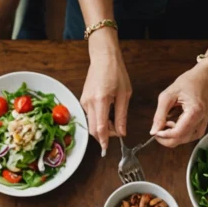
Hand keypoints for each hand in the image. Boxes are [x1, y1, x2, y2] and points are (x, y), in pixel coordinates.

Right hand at [80, 33, 131, 156]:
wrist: (103, 57)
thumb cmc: (116, 72)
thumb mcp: (124, 94)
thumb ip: (122, 115)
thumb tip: (121, 132)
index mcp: (101, 100)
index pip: (99, 127)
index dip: (103, 140)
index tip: (107, 148)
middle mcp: (89, 102)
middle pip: (92, 129)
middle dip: (103, 135)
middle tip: (116, 132)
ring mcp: (84, 101)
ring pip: (90, 123)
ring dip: (101, 127)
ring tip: (113, 120)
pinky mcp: (83, 99)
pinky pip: (89, 116)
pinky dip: (98, 120)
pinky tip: (107, 113)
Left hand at [150, 64, 207, 148]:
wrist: (202, 78)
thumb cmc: (187, 83)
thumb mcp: (167, 96)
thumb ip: (159, 115)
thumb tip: (153, 132)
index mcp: (194, 112)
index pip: (177, 133)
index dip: (163, 136)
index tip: (155, 131)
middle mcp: (201, 121)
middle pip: (180, 140)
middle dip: (166, 137)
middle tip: (159, 126)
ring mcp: (203, 125)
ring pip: (184, 140)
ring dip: (172, 135)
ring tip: (168, 120)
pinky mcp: (202, 126)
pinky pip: (188, 137)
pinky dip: (179, 133)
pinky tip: (175, 123)